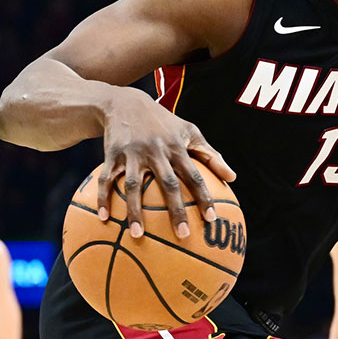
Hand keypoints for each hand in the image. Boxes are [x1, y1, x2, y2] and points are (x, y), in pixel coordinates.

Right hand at [97, 88, 236, 239]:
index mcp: (177, 147)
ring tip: (138, 235)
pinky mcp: (112, 155)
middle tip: (183, 235)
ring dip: (135, 211)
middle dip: (176, 211)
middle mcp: (156, 151)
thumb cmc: (165, 123)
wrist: (126, 102)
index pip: (195, 176)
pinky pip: (106, 180)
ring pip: (134, 186)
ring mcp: (133, 154)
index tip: (212, 219)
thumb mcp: (190, 132)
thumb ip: (211, 155)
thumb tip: (233, 178)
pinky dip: (103, 198)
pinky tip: (105, 219)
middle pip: (168, 184)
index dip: (204, 197)